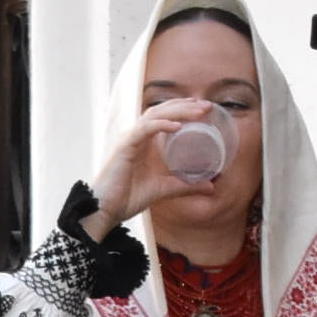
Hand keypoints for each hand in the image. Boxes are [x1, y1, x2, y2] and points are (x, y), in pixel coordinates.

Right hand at [83, 99, 222, 236]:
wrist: (105, 211)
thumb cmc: (127, 198)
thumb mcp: (164, 189)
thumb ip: (185, 186)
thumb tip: (211, 187)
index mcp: (143, 142)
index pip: (163, 116)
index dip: (182, 109)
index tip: (204, 109)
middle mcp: (136, 136)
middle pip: (161, 111)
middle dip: (184, 105)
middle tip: (207, 106)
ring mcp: (129, 139)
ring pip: (154, 115)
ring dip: (177, 110)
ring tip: (198, 111)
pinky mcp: (124, 147)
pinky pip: (144, 129)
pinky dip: (161, 125)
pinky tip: (178, 126)